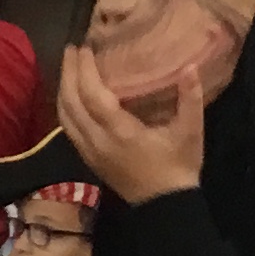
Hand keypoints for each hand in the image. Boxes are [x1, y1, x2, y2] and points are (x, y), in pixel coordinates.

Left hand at [57, 41, 204, 205]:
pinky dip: (65, 107)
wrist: (164, 207)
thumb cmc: (178, 168)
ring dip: (63, 89)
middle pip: (71, 103)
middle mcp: (97, 141)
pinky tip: (71, 95)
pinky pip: (68, 128)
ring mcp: (90, 152)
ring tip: (68, 67)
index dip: (85, 70)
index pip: (92, 95)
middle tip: (71, 49)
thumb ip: (190, 98)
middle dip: (68, 73)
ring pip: (64, 116)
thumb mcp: (191, 132)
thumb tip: (191, 66)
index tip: (85, 47)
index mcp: (120, 132)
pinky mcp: (89, 159)